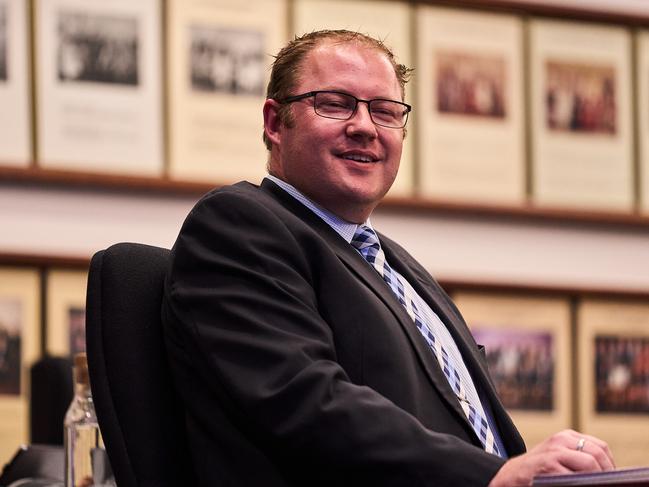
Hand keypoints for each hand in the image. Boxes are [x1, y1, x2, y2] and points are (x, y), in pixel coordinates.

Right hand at [488, 429, 614, 486]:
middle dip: (606, 473)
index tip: (609, 479)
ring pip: (590, 464)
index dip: (609, 465)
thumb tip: (608, 472)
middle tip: (604, 485)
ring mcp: (554, 452)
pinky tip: (574, 485)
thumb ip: (577, 458)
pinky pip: (576, 477)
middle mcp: (560, 440)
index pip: (600, 447)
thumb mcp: (558, 457)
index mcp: (565, 437)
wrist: (509, 478)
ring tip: (591, 485)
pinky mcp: (549, 465)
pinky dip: (581, 484)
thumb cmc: (537, 472)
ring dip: (595, 479)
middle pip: (597, 454)